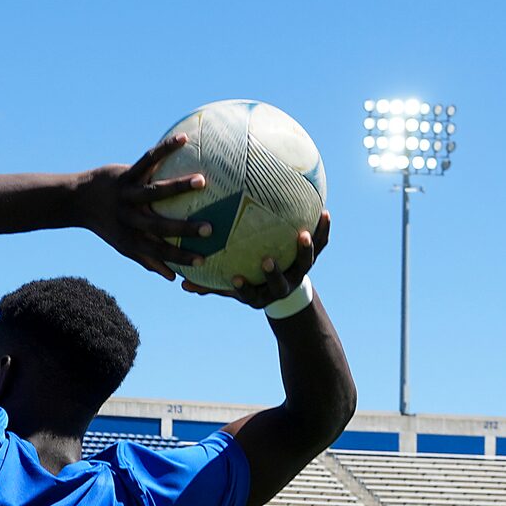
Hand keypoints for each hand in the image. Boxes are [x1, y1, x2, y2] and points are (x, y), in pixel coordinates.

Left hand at [80, 137, 212, 277]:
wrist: (77, 200)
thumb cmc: (108, 224)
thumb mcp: (124, 243)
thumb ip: (148, 259)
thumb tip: (173, 278)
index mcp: (130, 238)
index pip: (157, 252)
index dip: (178, 259)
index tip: (202, 262)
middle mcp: (128, 218)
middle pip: (157, 226)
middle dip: (183, 229)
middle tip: (209, 229)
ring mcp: (126, 195)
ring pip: (154, 192)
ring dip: (178, 187)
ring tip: (202, 181)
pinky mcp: (123, 175)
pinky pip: (146, 160)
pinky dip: (164, 149)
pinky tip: (183, 138)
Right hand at [191, 211, 329, 308]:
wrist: (288, 294)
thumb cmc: (254, 286)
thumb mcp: (233, 290)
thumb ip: (212, 286)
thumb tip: (182, 285)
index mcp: (262, 294)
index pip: (251, 294)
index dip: (244, 287)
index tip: (234, 279)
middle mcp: (282, 286)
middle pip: (281, 283)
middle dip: (274, 273)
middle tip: (267, 259)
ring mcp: (299, 272)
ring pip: (305, 263)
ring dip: (306, 249)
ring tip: (303, 232)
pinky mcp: (311, 258)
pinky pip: (321, 243)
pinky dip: (323, 229)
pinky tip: (324, 211)